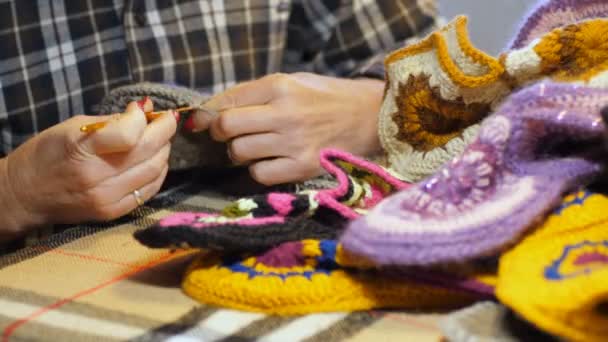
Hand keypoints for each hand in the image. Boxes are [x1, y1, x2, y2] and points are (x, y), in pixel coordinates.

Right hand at [0, 98, 177, 237]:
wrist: (25, 195)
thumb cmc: (47, 154)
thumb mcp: (72, 127)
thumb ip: (112, 120)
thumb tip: (146, 108)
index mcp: (81, 149)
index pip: (130, 134)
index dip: (144, 118)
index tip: (146, 109)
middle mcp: (95, 176)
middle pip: (148, 151)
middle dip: (164, 131)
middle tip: (165, 121)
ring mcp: (106, 198)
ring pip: (154, 171)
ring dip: (164, 151)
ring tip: (160, 140)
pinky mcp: (112, 212)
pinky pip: (149, 191)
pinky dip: (158, 172)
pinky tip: (155, 161)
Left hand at [188, 72, 383, 184]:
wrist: (373, 117)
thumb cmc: (331, 98)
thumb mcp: (296, 82)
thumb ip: (259, 93)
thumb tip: (215, 110)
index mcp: (281, 86)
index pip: (227, 100)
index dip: (207, 114)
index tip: (200, 122)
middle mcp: (285, 113)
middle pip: (226, 126)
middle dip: (219, 132)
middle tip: (227, 135)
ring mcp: (294, 142)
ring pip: (240, 151)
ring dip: (240, 152)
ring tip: (255, 148)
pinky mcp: (303, 167)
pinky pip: (260, 174)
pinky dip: (259, 170)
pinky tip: (271, 162)